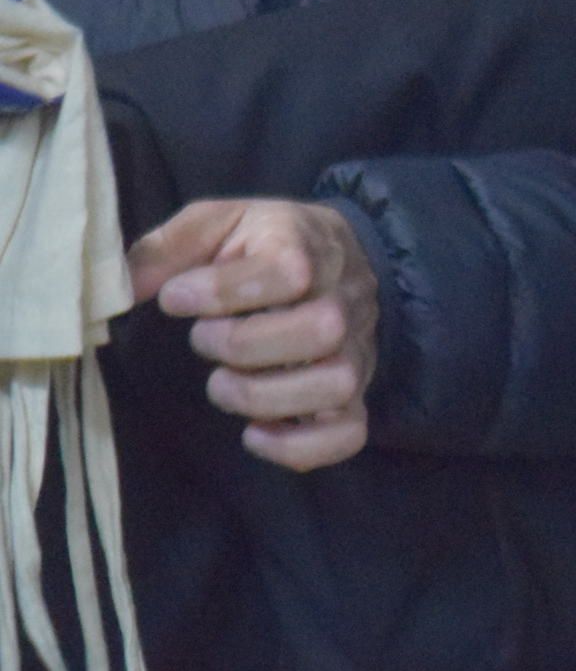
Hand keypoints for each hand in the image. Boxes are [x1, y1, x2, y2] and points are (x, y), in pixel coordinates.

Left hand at [129, 199, 380, 470]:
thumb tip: (124, 288)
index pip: (291, 270)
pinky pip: (350, 432)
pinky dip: (300, 446)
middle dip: (246, 345)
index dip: (224, 291)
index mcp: (309, 248)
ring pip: (339, 383)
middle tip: (204, 339)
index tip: (176, 298)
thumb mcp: (218, 224)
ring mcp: (357, 351)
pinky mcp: (355, 394)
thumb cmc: (264, 244)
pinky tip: (255, 432)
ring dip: (268, 395)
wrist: (338, 256)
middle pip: (322, 329)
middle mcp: (344, 300)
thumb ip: (169, 249)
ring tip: (223, 384)